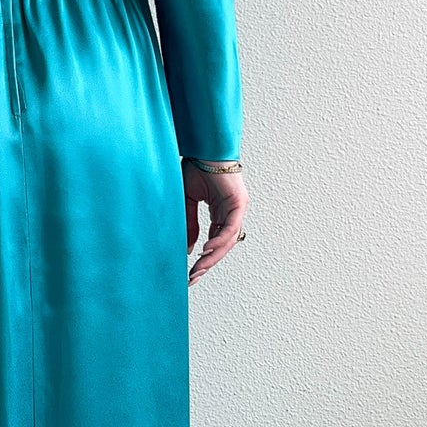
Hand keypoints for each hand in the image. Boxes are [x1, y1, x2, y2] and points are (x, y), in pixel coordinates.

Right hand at [183, 159, 248, 285]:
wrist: (203, 149)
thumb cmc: (196, 168)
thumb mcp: (188, 201)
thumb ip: (190, 224)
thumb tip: (189, 248)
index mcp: (220, 212)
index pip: (214, 241)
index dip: (204, 258)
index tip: (191, 271)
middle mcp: (231, 213)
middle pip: (222, 246)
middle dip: (208, 263)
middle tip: (194, 277)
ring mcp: (236, 210)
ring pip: (227, 241)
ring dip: (212, 256)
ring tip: (198, 269)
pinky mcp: (238, 204)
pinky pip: (229, 228)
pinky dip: (218, 241)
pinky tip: (206, 250)